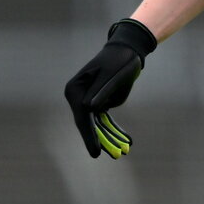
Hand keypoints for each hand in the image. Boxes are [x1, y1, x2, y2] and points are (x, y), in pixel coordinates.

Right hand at [64, 19, 156, 158]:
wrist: (128, 49)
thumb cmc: (120, 60)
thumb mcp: (112, 74)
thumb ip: (101, 90)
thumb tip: (89, 109)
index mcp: (75, 89)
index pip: (82, 116)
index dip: (89, 135)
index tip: (95, 153)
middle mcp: (77, 96)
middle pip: (89, 123)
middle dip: (103, 139)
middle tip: (116, 155)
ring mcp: (86, 99)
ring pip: (98, 123)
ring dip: (111, 136)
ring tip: (124, 150)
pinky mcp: (98, 101)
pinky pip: (104, 118)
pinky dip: (114, 128)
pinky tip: (125, 139)